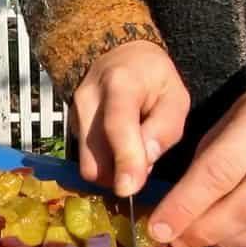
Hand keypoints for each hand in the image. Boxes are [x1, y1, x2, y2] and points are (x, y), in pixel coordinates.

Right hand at [70, 40, 190, 195]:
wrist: (117, 57)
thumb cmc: (152, 78)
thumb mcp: (175, 96)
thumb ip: (165, 129)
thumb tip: (146, 162)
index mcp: (120, 84)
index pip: (117, 126)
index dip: (124, 160)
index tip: (129, 189)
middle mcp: (88, 99)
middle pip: (94, 155)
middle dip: (117, 175)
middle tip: (141, 170)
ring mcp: (73, 114)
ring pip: (87, 163)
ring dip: (111, 172)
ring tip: (131, 156)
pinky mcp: (70, 128)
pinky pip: (85, 159)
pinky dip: (104, 164)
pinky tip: (118, 150)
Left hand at [148, 68, 245, 246]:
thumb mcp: (235, 115)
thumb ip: (209, 157)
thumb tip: (180, 206)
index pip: (219, 170)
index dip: (185, 205)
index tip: (158, 228)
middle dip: (207, 230)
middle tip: (178, 240)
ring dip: (232, 241)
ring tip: (206, 239)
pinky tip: (240, 236)